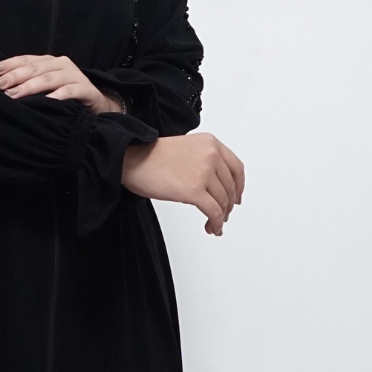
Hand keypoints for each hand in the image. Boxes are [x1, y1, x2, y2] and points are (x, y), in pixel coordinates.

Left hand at [0, 54, 117, 114]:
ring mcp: (75, 76)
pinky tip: (46, 101)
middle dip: (16, 76)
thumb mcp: (47, 87)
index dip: (11, 64)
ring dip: (30, 86)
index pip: (27, 60)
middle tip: (0, 85)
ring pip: (49, 79)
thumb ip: (29, 82)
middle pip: (36, 68)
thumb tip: (3, 85)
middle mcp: (62, 65)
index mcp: (50, 62)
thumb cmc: (66, 95)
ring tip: (15, 94)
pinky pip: (70, 91)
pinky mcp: (86, 89)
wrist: (96, 104)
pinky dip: (58, 95)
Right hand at [121, 132, 244, 236]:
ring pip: (223, 201)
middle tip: (223, 214)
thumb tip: (217, 184)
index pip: (236, 168)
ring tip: (214, 223)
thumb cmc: (151, 155)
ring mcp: (204, 173)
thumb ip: (205, 159)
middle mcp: (211, 155)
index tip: (237, 196)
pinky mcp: (194, 191)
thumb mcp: (186, 148)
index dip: (239, 186)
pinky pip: (214, 212)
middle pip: (231, 187)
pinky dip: (216, 223)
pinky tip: (212, 227)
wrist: (132, 159)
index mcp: (210, 143)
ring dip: (221, 216)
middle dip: (228, 205)